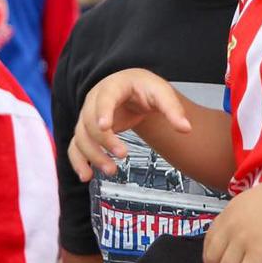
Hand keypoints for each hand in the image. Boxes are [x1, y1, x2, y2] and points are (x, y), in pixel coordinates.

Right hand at [68, 69, 189, 181]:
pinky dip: (78, 161)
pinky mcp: (86, 131)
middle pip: (90, 121)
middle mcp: (94, 100)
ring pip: (81, 137)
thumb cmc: (145, 89)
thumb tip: (185, 128)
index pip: (104, 97)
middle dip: (104, 141)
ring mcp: (87, 116)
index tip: (105, 126)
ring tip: (111, 171)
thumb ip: (173, 109)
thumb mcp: (161, 93)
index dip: (103, 111)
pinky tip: (86, 176)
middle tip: (123, 155)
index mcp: (113, 86)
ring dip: (93, 155)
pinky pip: (76, 146)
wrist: (133, 90)